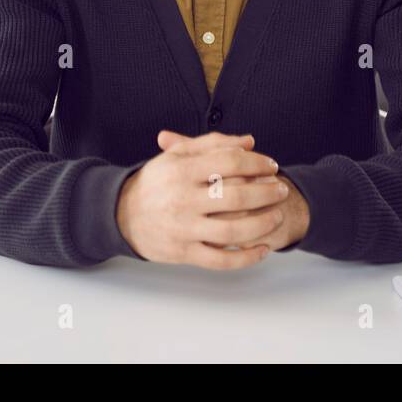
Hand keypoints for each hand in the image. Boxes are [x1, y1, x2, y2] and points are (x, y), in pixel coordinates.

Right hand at [157, 131, 309, 254]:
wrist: (120, 214)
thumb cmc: (156, 182)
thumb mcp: (179, 155)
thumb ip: (214, 144)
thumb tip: (250, 142)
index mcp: (182, 170)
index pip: (230, 162)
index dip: (257, 162)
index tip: (272, 166)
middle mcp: (183, 199)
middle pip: (237, 195)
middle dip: (267, 192)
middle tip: (281, 189)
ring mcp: (184, 229)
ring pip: (233, 231)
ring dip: (263, 224)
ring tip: (278, 215)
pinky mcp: (184, 253)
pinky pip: (221, 260)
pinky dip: (246, 257)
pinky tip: (263, 249)